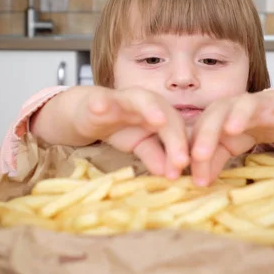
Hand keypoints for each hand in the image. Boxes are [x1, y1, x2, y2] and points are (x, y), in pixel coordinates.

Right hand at [74, 87, 188, 177]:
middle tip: (181, 161)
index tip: (183, 169)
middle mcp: (148, 104)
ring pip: (140, 99)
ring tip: (159, 121)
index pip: (178, 131)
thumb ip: (155, 155)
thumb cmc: (122, 128)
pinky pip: (102, 99)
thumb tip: (169, 174)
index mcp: (162, 115)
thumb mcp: (140, 145)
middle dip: (175, 138)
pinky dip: (101, 102)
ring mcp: (125, 100)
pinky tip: (99, 108)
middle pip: (167, 116)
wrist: (90, 114)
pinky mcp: (101, 99)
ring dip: (151, 108)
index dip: (181, 149)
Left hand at [189, 88, 273, 185]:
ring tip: (233, 129)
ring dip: (238, 116)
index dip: (191, 153)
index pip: (198, 135)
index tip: (184, 174)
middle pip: (215, 118)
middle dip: (207, 136)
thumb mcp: (225, 148)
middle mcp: (229, 107)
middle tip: (200, 155)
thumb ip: (212, 162)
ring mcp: (253, 104)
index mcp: (212, 117)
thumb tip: (200, 182)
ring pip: (245, 107)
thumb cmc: (241, 130)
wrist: (268, 114)